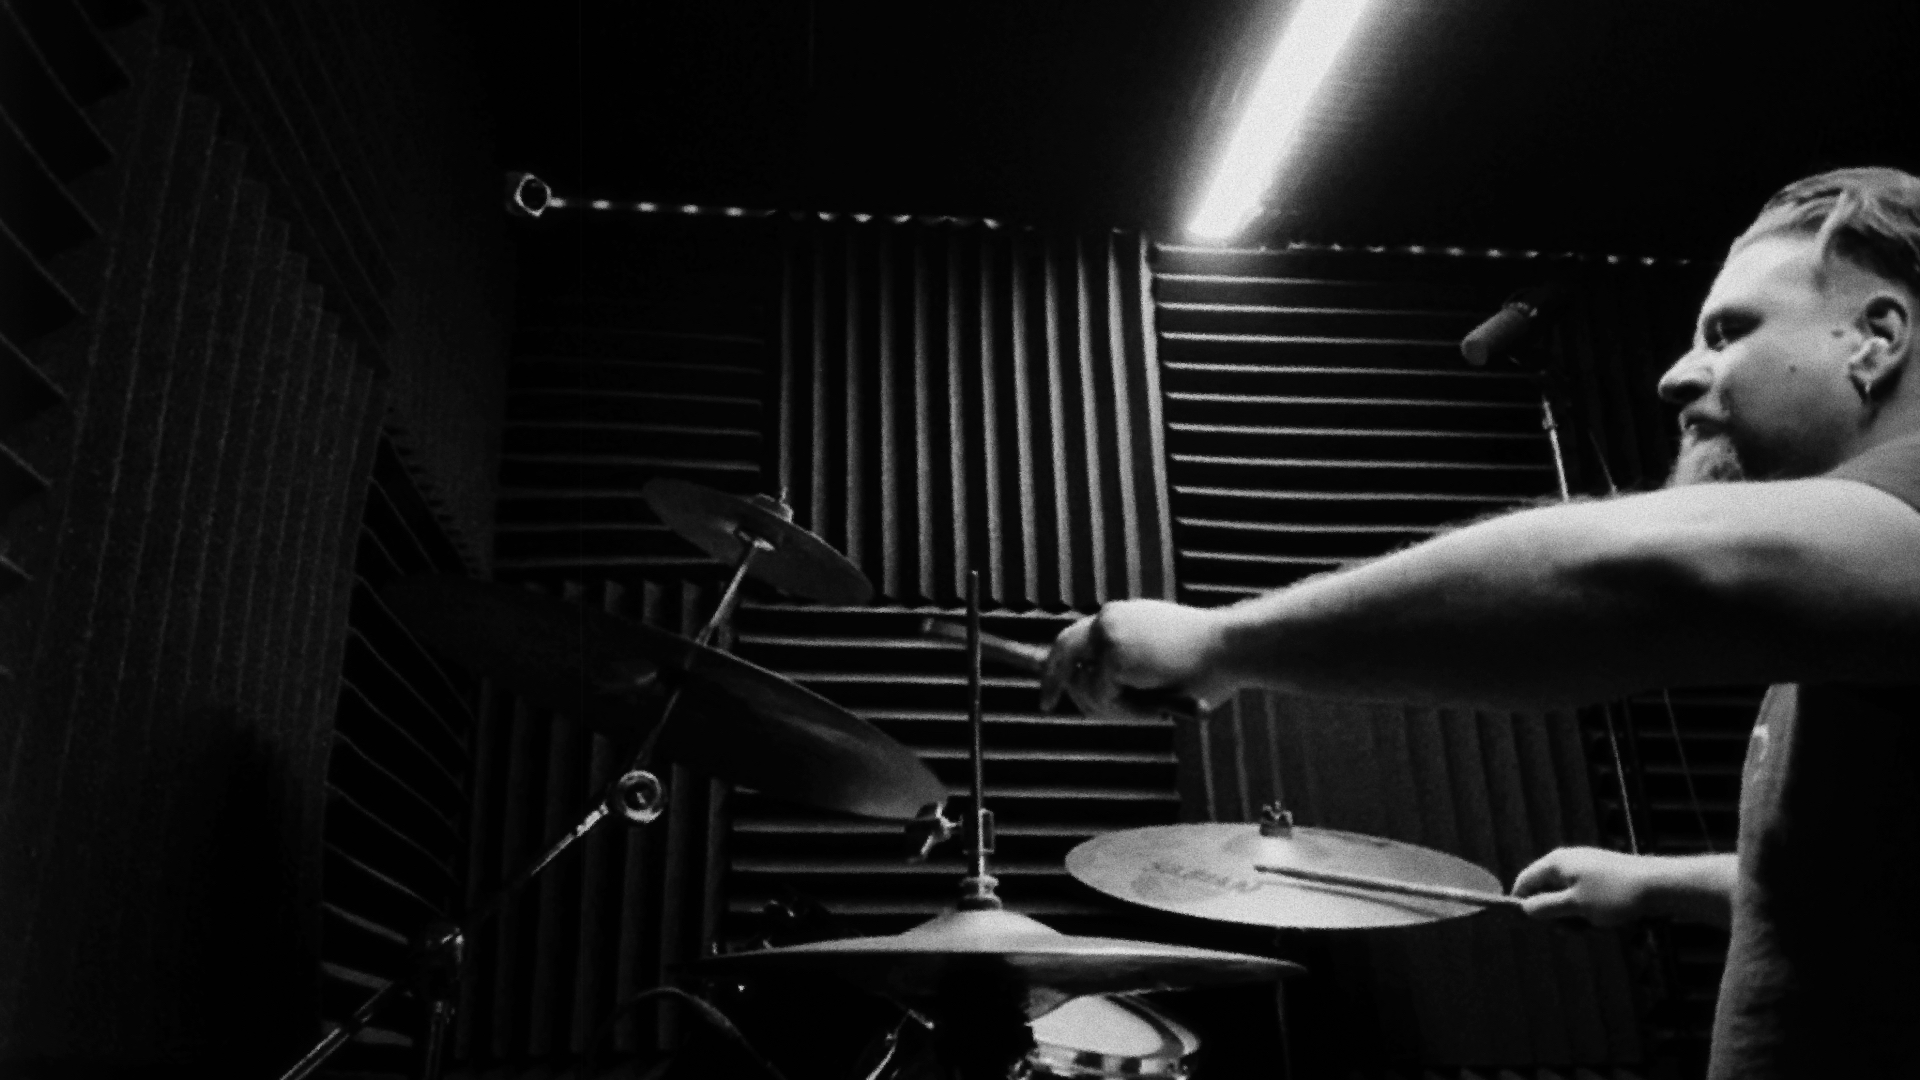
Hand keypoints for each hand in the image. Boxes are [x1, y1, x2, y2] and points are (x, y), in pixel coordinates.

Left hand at [1040, 600, 1235, 719]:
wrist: (1231, 647)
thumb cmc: (1210, 662)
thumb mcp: (1160, 663)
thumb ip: (1128, 674)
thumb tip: (1089, 700)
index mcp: (1122, 618)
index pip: (1076, 637)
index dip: (1058, 661)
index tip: (1047, 684)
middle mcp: (1108, 620)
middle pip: (1060, 652)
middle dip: (1051, 681)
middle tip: (1044, 705)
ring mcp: (1107, 635)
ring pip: (1084, 686)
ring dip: (1112, 708)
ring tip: (1151, 706)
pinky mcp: (1112, 656)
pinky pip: (1102, 699)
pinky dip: (1126, 712)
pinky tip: (1155, 702)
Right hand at [1511, 847, 1652, 926]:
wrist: (1659, 885)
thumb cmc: (1613, 895)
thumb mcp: (1575, 905)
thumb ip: (1546, 907)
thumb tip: (1524, 908)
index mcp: (1556, 863)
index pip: (1525, 881)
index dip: (1520, 902)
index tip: (1526, 925)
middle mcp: (1567, 861)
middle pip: (1545, 891)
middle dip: (1555, 914)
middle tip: (1574, 928)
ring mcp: (1586, 867)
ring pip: (1566, 897)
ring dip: (1574, 915)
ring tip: (1594, 924)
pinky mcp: (1602, 876)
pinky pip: (1584, 896)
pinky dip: (1588, 910)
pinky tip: (1606, 919)